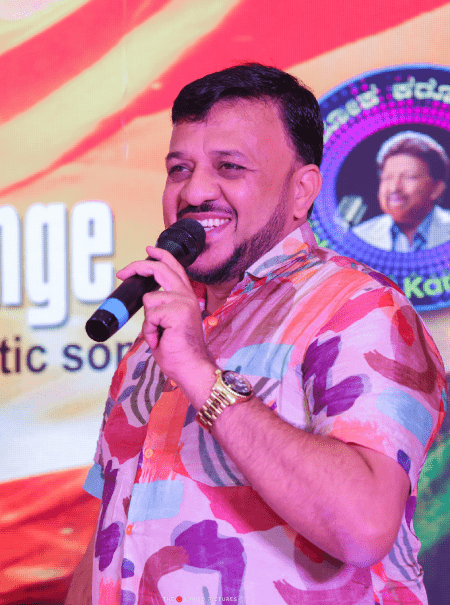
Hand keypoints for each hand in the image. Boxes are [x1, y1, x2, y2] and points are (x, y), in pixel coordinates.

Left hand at [116, 246, 216, 404]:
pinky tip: (161, 339)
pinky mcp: (177, 311)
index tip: (149, 249)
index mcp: (187, 296)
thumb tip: (146, 299)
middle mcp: (187, 295)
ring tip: (160, 335)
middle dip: (137, 267)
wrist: (190, 367)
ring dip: (148, 322)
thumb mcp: (168, 323)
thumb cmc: (179, 350)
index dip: (161, 256)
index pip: (175, 268)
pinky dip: (150, 331)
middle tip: (122, 273)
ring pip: (149, 299)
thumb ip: (162, 307)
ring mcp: (183, 302)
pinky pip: (150, 316)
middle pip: (160, 269)